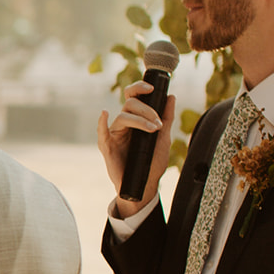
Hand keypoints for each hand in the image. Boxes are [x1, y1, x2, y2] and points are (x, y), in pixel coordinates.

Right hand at [97, 81, 175, 218]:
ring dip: (140, 120)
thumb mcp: (164, 138)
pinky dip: (101, 123)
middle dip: (147, 110)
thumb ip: (167, 118)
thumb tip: (171, 96)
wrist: (146, 185)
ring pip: (123, 116)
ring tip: (154, 130)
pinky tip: (104, 114)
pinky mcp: (107, 147)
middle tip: (159, 123)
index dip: (140, 88)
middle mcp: (123, 124)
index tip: (152, 87)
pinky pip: (102, 132)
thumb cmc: (152, 163)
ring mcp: (114, 134)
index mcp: (135, 119)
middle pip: (130, 104)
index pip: (134, 97)